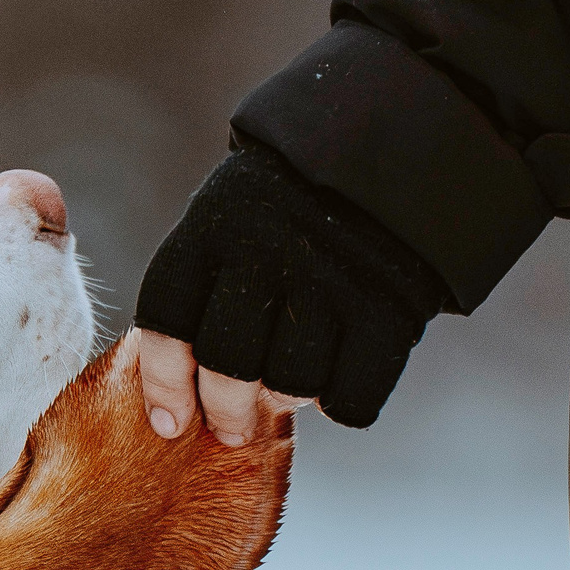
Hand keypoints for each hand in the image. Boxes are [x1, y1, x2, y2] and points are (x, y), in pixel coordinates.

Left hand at [133, 144, 450, 432]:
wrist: (407, 141)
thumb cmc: (298, 205)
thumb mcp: (236, 217)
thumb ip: (210, 290)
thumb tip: (188, 396)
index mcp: (213, 226)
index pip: (166, 318)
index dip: (162, 381)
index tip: (170, 424)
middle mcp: (266, 249)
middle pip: (226, 363)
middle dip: (224, 410)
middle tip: (231, 428)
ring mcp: (330, 278)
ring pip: (290, 383)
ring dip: (287, 400)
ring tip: (290, 387)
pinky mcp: (389, 306)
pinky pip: (352, 397)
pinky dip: (342, 405)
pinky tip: (340, 380)